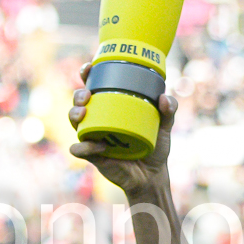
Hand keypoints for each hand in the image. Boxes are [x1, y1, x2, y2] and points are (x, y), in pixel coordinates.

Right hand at [68, 62, 177, 195]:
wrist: (152, 175)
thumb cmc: (155, 146)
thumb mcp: (165, 126)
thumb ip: (169, 110)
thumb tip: (164, 98)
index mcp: (111, 108)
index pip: (94, 87)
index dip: (87, 75)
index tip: (89, 68)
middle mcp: (99, 120)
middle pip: (79, 102)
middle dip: (78, 95)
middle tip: (87, 95)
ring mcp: (93, 137)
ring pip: (74, 121)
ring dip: (74, 114)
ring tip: (83, 113)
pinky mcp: (92, 155)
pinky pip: (79, 149)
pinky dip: (84, 146)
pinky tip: (99, 145)